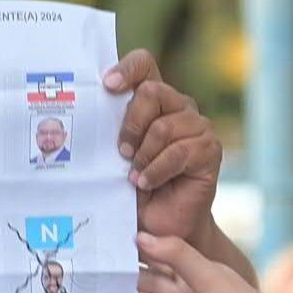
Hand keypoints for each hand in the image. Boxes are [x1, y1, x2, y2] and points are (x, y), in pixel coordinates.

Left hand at [107, 51, 219, 243]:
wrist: (160, 227)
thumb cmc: (135, 190)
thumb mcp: (116, 156)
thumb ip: (111, 131)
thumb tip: (82, 114)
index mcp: (154, 101)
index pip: (144, 65)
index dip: (127, 69)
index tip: (107, 85)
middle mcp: (178, 107)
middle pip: (152, 92)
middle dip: (131, 123)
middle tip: (121, 152)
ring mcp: (197, 127)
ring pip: (165, 126)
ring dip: (144, 155)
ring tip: (134, 176)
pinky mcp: (209, 149)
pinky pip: (180, 150)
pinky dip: (158, 169)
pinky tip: (148, 182)